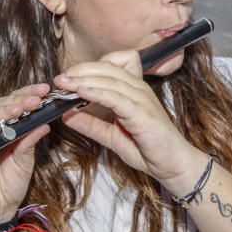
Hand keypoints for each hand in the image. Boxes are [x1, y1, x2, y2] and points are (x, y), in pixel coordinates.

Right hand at [0, 83, 51, 224]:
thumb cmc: (8, 185)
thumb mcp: (25, 160)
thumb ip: (30, 141)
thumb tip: (45, 123)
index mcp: (4, 130)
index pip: (14, 106)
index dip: (28, 96)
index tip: (45, 90)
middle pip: (0, 107)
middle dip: (19, 100)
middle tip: (37, 98)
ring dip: (3, 111)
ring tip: (19, 108)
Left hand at [54, 51, 202, 182]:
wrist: (172, 166)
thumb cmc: (147, 149)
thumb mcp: (111, 136)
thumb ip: (91, 124)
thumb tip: (66, 115)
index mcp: (133, 90)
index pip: (110, 66)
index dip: (87, 67)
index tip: (67, 78)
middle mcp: (139, 89)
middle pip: (107, 68)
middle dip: (80, 70)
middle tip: (59, 79)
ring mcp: (142, 99)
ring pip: (110, 80)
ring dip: (84, 80)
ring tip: (63, 84)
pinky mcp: (142, 113)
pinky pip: (116, 97)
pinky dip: (97, 93)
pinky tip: (81, 93)